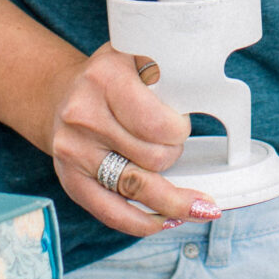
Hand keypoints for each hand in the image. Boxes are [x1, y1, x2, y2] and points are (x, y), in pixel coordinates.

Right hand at [43, 44, 217, 236]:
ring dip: (172, 199)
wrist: (62, 95)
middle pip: (152, 159)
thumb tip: (216, 100)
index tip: (180, 125)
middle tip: (174, 146)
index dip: (179, 131)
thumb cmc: (111, 79)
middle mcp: (83, 114)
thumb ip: (169, 68)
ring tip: (198, 205)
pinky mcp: (70, 180)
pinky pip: (112, 213)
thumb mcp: (137, 55)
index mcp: (105, 77)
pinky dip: (144, 222)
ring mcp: (73, 150)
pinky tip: (166, 219)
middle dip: (173, 156)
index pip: (158, 124)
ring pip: (138, 189)